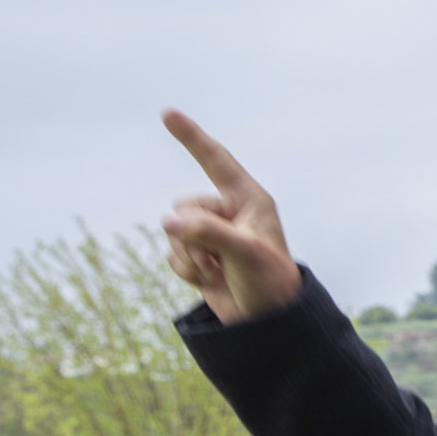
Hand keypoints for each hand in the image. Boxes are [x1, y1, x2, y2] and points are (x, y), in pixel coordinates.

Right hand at [159, 111, 303, 322]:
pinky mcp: (198, 254)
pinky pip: (171, 252)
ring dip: (191, 257)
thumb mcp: (244, 254)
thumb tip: (167, 223)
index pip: (216, 160)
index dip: (192, 137)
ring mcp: (211, 232)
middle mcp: (229, 211)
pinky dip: (185, 270)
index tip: (168, 113)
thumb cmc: (269, 283)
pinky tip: (210, 281)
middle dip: (194, 237)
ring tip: (220, 273)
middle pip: (183, 206)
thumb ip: (207, 233)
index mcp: (249, 200)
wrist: (266, 322)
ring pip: (173, 231)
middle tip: (223, 260)